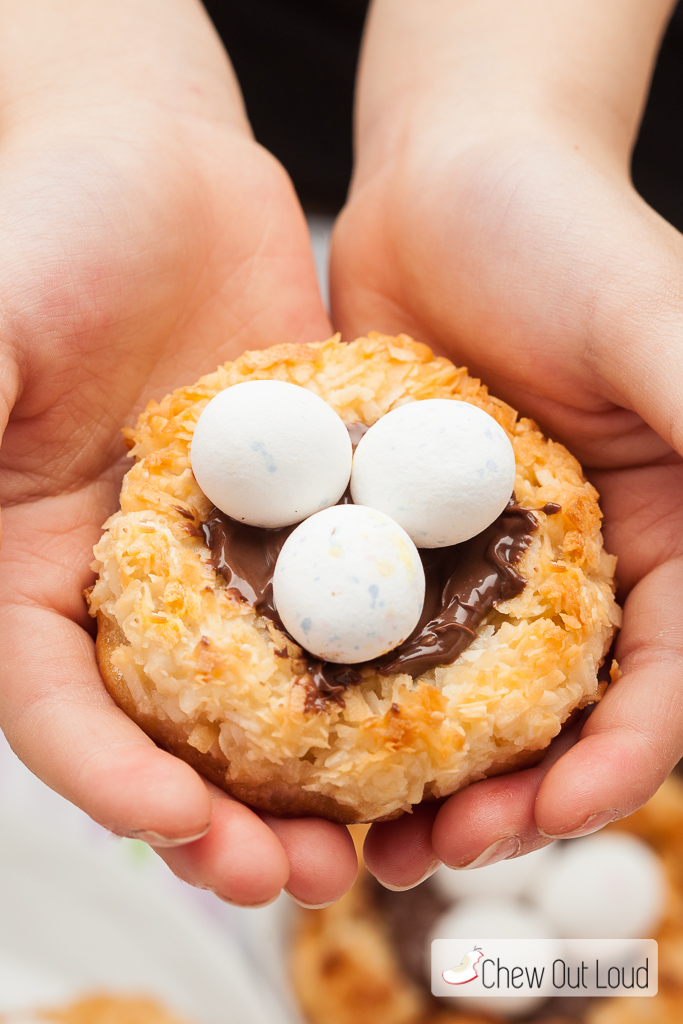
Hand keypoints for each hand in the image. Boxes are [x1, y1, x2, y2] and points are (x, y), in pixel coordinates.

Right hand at [0, 0, 355, 906]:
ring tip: (365, 838)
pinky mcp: (296, 511)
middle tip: (290, 874)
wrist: (154, 161)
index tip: (176, 825)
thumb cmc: (45, 227)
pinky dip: (371, 666)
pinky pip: (335, 601)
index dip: (105, 778)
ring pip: (260, 693)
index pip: (52, 703)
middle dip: (219, 817)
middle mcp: (122, 577)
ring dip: (307, 775)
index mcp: (27, 563)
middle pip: (164, 730)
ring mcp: (216, 552)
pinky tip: (425, 709)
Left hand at [331, 0, 682, 885]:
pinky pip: (383, 630)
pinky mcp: (404, 530)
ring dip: (426, 772)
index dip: (616, 765)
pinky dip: (359, 691)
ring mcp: (486, 553)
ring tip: (370, 834)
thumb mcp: (655, 323)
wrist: (449, 176)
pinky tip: (312, 738)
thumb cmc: (566, 230)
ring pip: (465, 696)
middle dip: (511, 797)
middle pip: (559, 715)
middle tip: (439, 846)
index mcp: (667, 535)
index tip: (545, 816)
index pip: (662, 681)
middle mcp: (582, 561)